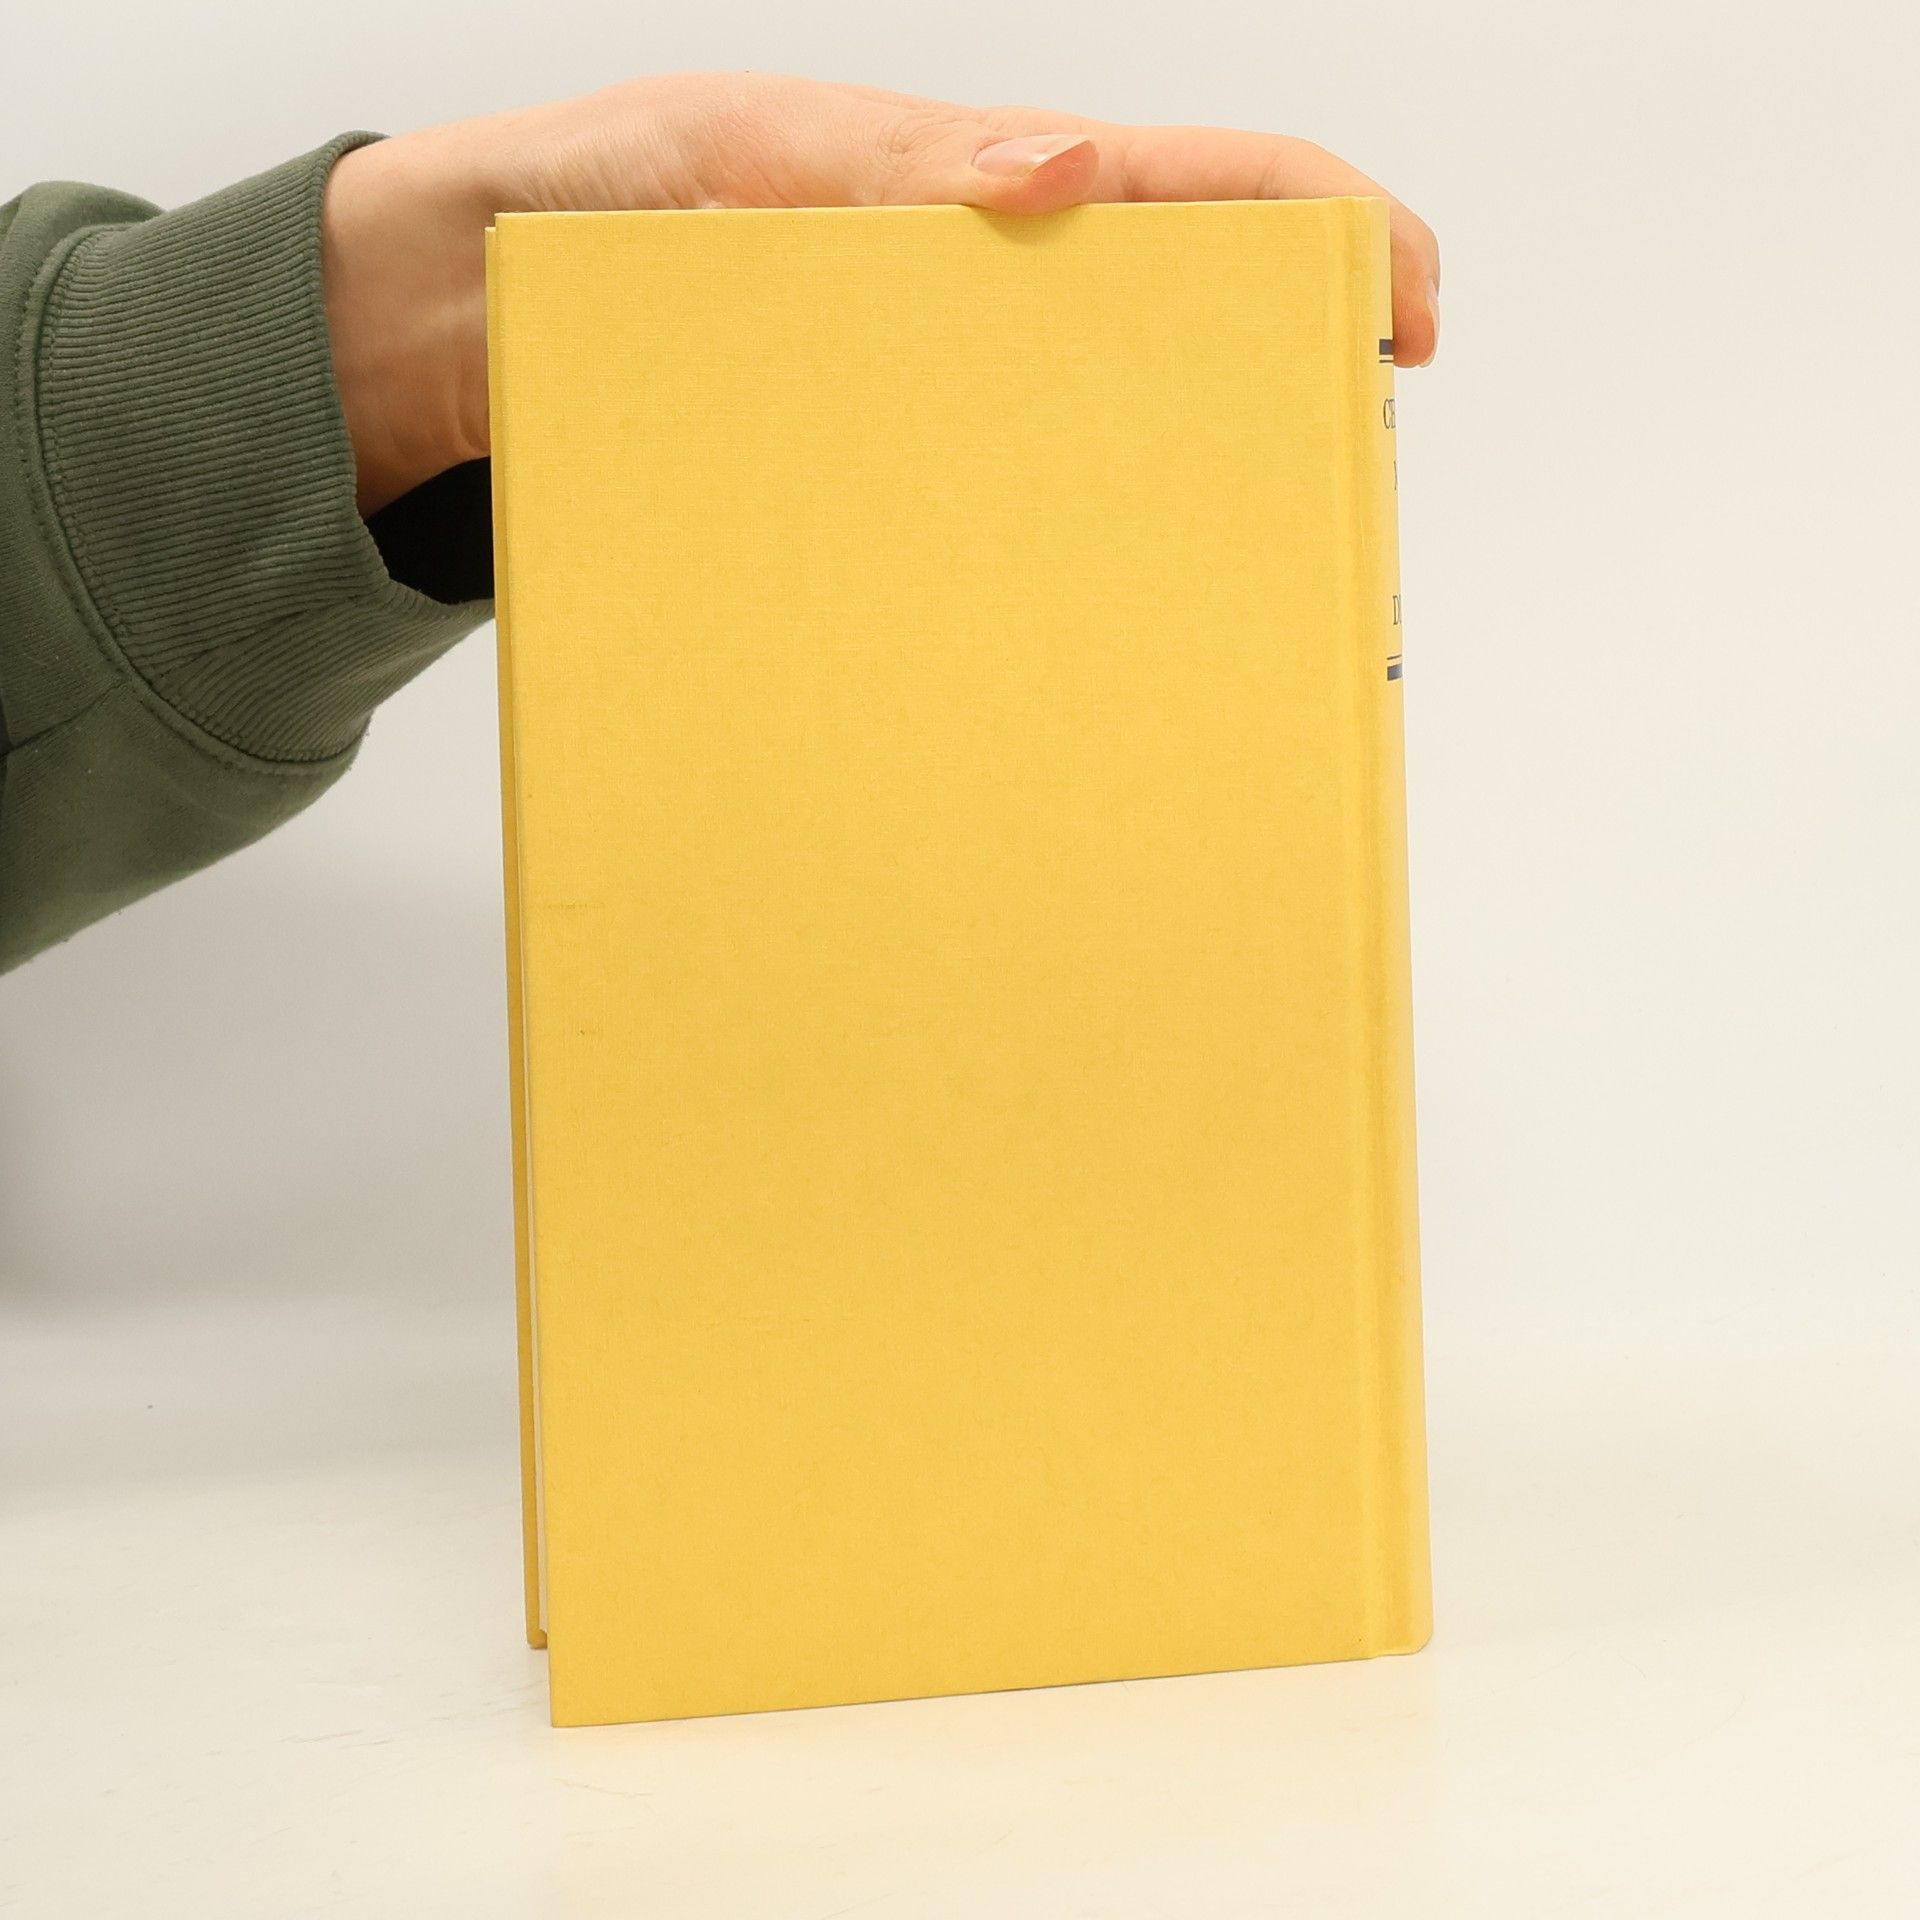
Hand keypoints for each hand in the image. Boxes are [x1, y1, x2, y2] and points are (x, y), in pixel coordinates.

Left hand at [323, 73, 1440, 513]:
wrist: (455, 332)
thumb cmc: (586, 211)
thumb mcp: (729, 153)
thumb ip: (883, 167)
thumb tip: (1056, 171)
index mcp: (971, 197)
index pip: (1201, 187)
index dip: (1332, 233)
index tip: (1404, 324)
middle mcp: (971, 312)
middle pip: (1175, 345)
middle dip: (1271, 417)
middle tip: (1313, 528)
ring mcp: (924, 413)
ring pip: (1090, 457)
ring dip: (1161, 525)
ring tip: (1203, 616)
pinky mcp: (864, 497)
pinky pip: (975, 535)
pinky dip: (1034, 582)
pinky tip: (1046, 642)